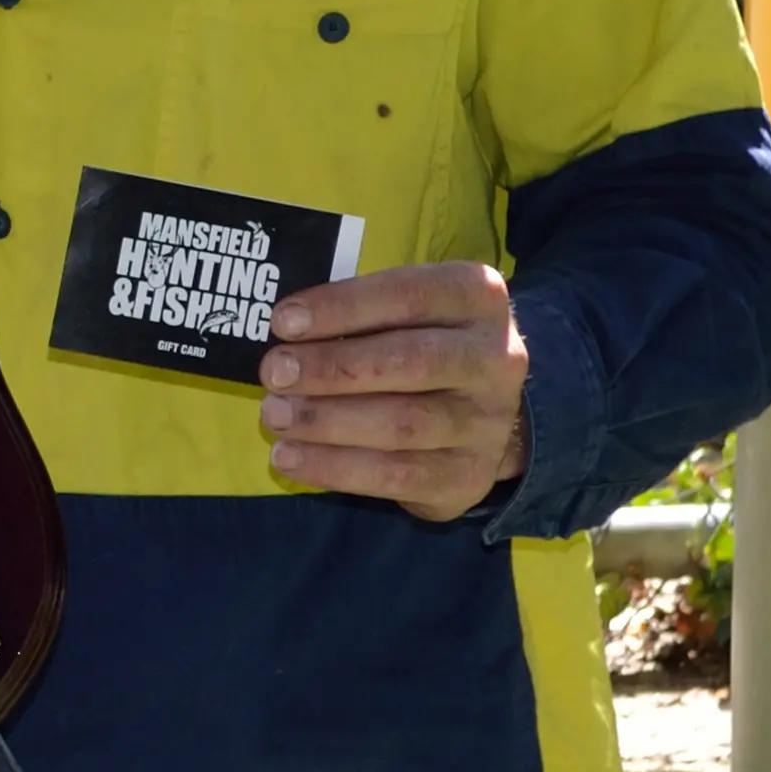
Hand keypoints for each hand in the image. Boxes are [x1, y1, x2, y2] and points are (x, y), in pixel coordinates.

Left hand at [258, 261, 528, 521]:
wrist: (482, 415)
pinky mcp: (469, 475)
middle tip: (274, 373)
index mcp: (477, 299)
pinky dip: (334, 467)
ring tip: (274, 415)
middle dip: (331, 368)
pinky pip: (396, 475)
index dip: (343, 308)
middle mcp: (496, 359)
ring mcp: (487, 423)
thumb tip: (285, 331)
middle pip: (409, 362)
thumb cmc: (420, 343)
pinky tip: (288, 457)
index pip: (410, 296)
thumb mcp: (402, 313)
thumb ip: (357, 315)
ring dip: (326, 420)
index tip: (283, 322)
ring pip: (403, 424)